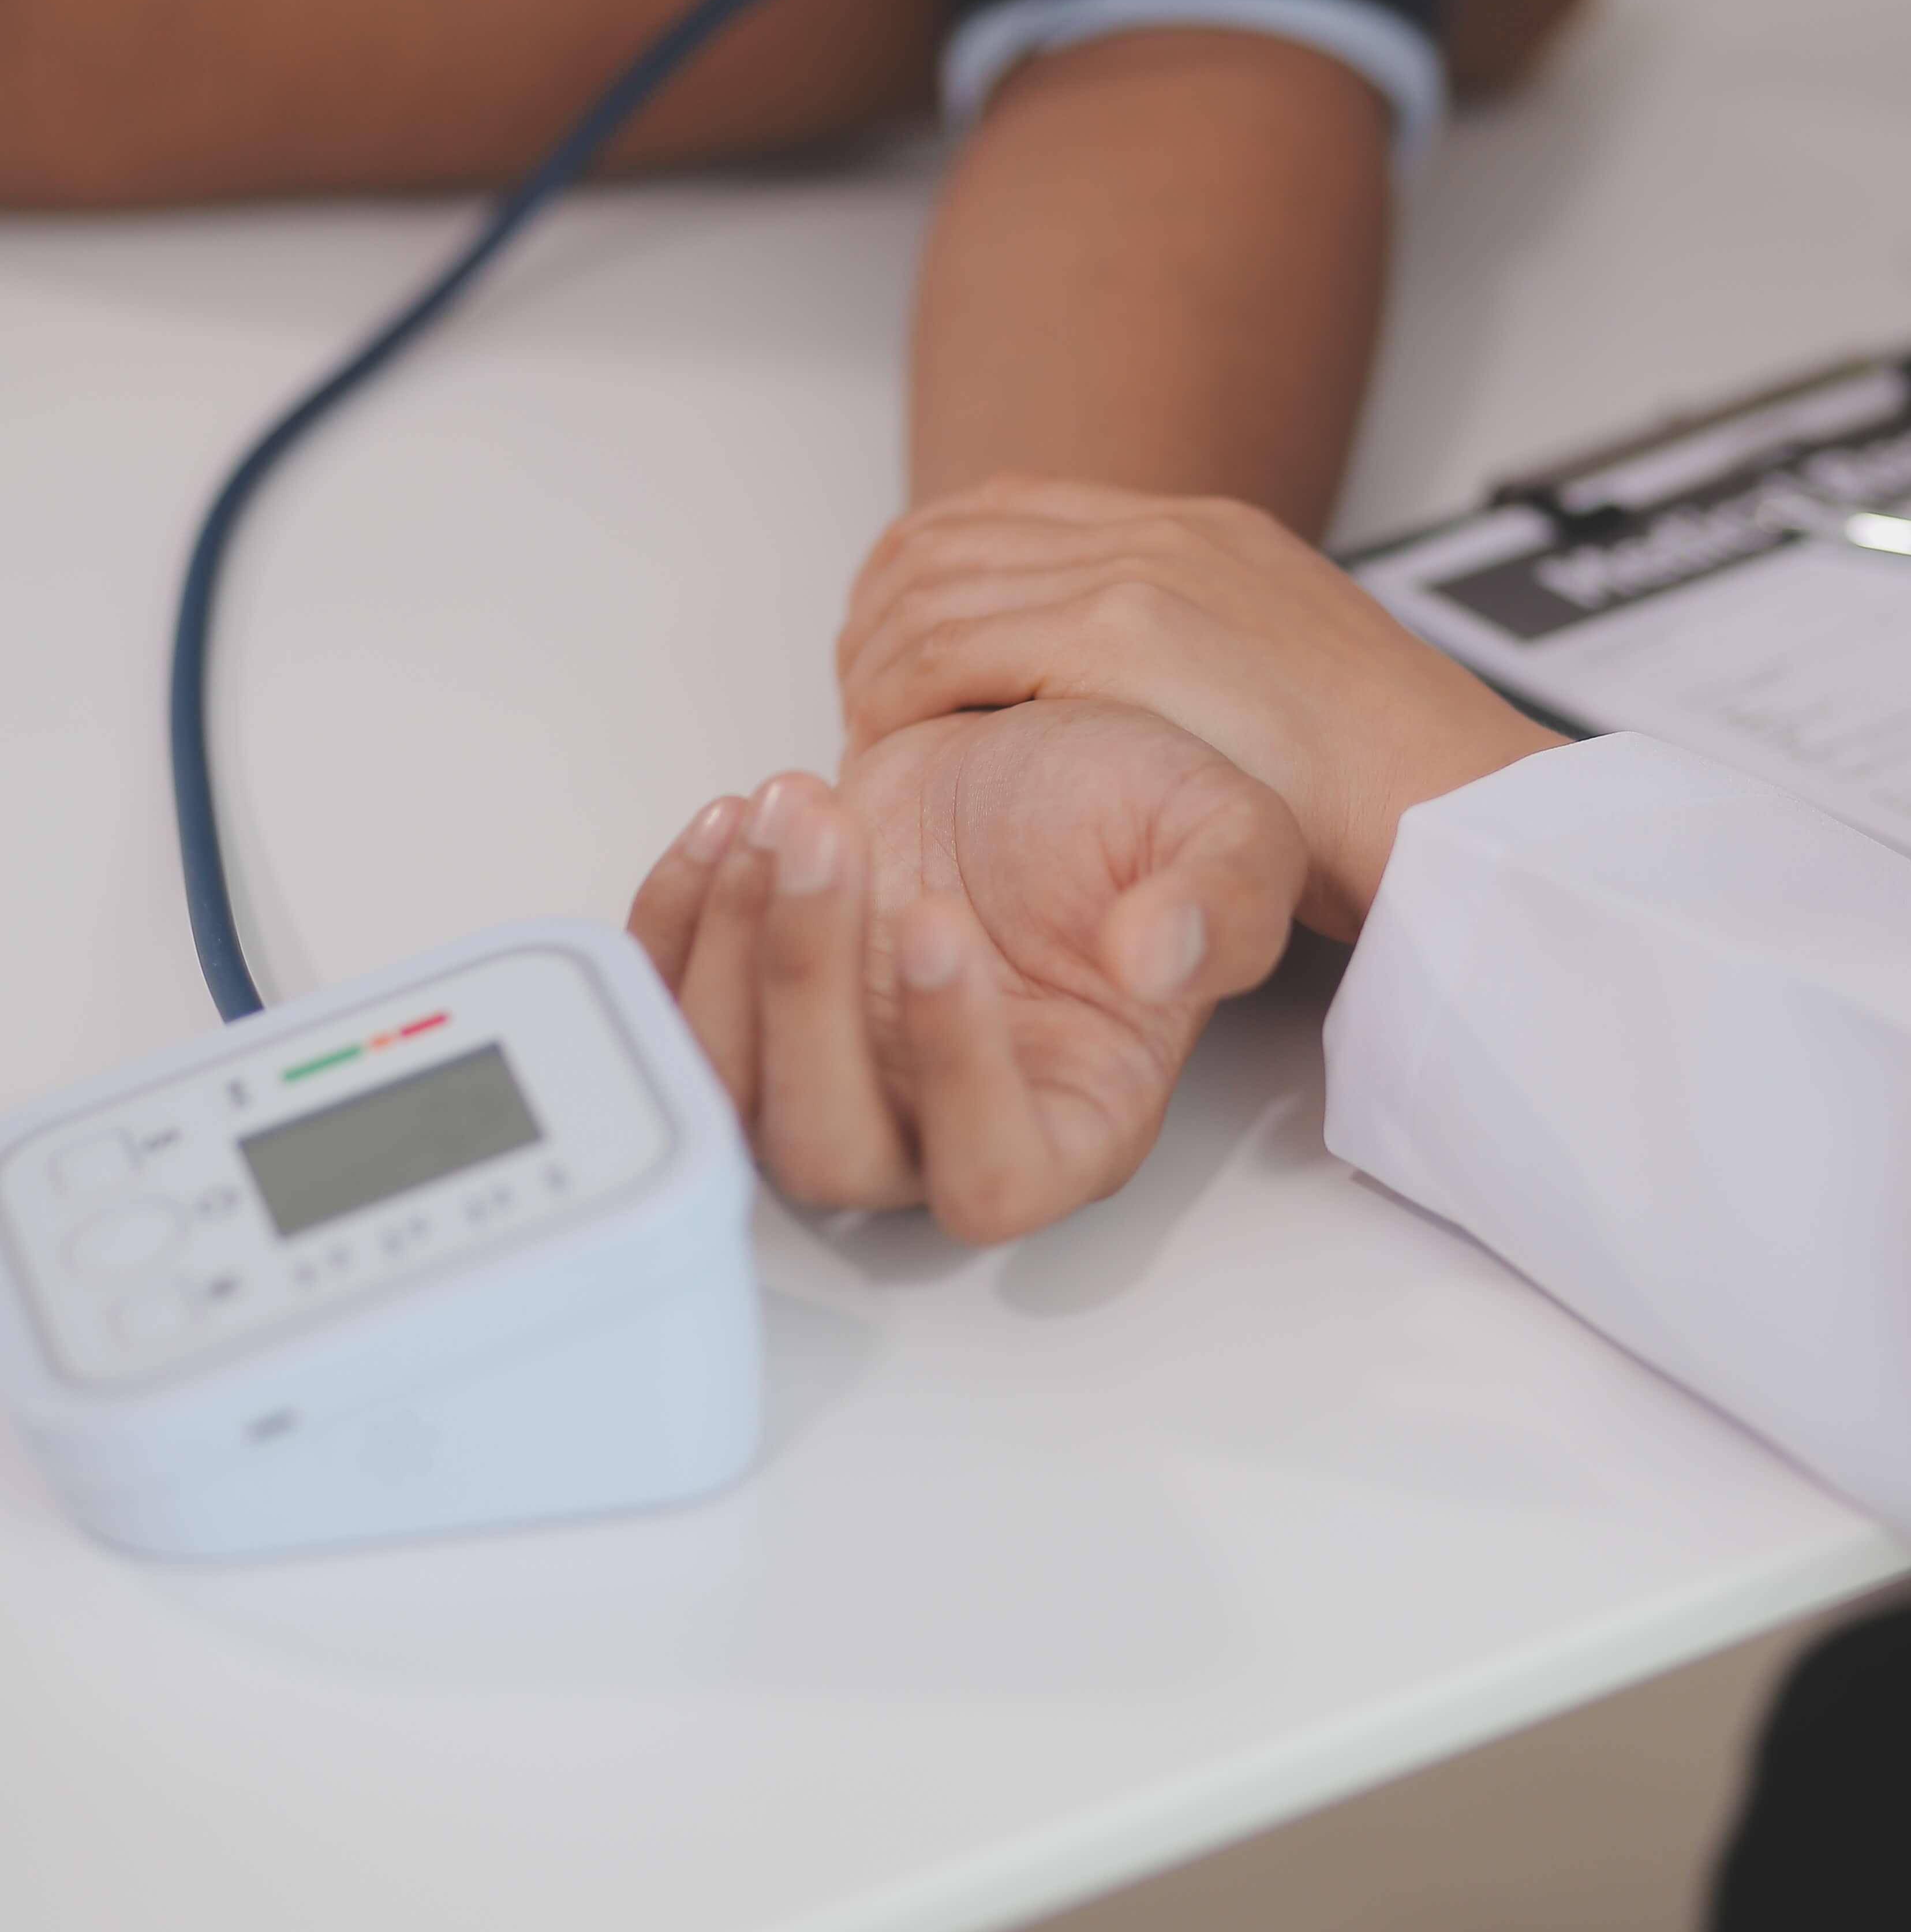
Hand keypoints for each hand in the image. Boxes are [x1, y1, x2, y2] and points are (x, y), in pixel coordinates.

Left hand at [627, 699, 1302, 1241]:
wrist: (1029, 754)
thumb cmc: (1129, 813)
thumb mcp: (1225, 832)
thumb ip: (1221, 901)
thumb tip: (1160, 956)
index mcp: (1073, 1123)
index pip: (992, 1177)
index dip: (954, 1074)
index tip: (939, 920)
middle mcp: (936, 1132)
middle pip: (828, 1150)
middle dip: (805, 983)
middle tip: (824, 832)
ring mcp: (830, 1080)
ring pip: (731, 1090)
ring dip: (733, 942)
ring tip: (785, 805)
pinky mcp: (751, 1015)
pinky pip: (665, 1019)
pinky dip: (669, 925)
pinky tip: (725, 823)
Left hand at [838, 480, 1562, 937]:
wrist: (1451, 800)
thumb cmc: (1374, 782)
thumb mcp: (1284, 673)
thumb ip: (1200, 654)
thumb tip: (1134, 688)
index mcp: (1195, 532)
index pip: (1002, 509)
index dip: (921, 572)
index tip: (899, 649)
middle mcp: (1161, 533)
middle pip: (945, 535)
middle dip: (878, 614)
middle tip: (864, 700)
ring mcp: (1141, 574)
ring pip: (932, 584)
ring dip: (878, 658)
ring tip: (874, 735)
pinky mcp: (1126, 633)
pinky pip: (952, 645)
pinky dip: (901, 694)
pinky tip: (902, 747)